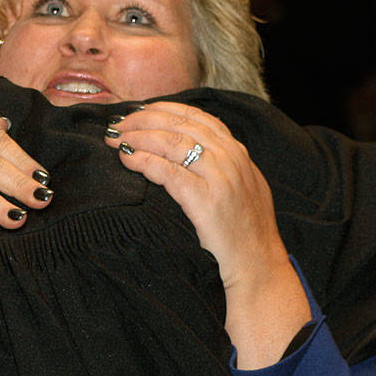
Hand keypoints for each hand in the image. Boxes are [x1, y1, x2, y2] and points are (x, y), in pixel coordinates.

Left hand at [104, 102, 309, 366]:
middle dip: (144, 119)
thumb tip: (190, 151)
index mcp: (238, 152)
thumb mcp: (243, 187)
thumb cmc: (247, 232)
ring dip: (138, 136)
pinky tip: (128, 160)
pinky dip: (144, 161)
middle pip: (180, 124)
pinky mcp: (205, 199)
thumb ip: (223, 165)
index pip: (197, 116)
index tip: (140, 112)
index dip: (164, 110)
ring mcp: (219, 177)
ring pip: (171, 141)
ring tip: (116, 140)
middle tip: (118, 125)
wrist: (259, 265)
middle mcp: (230, 157)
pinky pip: (167, 170)